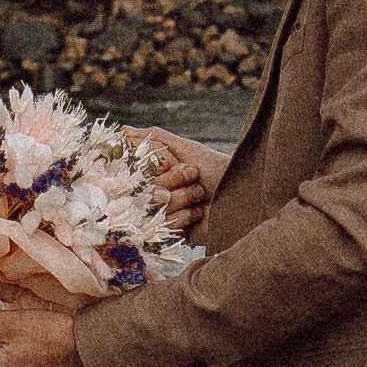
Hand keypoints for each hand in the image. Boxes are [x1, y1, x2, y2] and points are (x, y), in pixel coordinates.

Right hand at [124, 126, 225, 240]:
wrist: (245, 197)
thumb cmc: (218, 170)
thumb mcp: (187, 149)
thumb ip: (154, 138)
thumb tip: (121, 129)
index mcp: (155, 176)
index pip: (138, 173)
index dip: (161, 169)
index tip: (184, 166)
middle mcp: (156, 197)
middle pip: (146, 191)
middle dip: (175, 182)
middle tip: (196, 179)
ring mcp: (163, 217)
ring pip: (156, 209)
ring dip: (183, 200)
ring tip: (200, 199)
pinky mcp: (172, 236)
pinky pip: (165, 227)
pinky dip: (184, 218)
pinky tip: (198, 215)